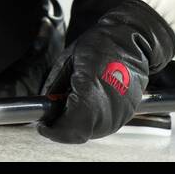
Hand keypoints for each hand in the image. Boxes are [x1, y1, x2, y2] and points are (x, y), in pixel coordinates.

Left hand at [36, 0, 174, 143]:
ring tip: (73, 105)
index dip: (52, 130)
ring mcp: (121, 112)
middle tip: (54, 114)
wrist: (131, 39)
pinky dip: (92, 120)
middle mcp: (108, 106)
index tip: (43, 125)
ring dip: (78, 125)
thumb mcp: (67, 60)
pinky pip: (104, 125)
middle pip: (79, 133)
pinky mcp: (128, 112)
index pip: (68, 128)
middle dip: (63, 128)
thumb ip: (54, 89)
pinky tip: (89, 104)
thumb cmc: (102, 43)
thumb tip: (47, 108)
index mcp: (91, 89)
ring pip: (91, 132)